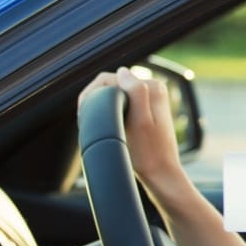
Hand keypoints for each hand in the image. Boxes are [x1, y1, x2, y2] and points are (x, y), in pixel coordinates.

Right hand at [78, 67, 185, 193]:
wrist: (161, 174)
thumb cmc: (149, 154)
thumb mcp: (140, 122)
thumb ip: (136, 93)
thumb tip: (123, 71)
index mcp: (153, 88)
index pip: (110, 78)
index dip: (92, 93)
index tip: (84, 113)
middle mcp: (153, 90)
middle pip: (111, 84)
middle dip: (96, 99)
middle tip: (86, 120)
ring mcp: (149, 100)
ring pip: (114, 94)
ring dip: (101, 105)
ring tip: (92, 123)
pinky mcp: (145, 111)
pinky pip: (120, 103)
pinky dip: (108, 111)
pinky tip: (104, 125)